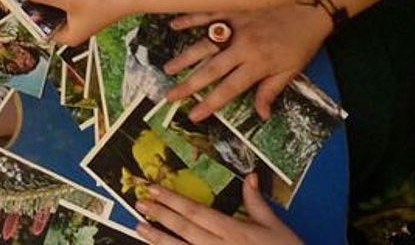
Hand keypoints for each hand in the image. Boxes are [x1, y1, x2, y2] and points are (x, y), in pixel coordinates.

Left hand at [21, 0, 132, 46]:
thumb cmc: (101, 2)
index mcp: (67, 37)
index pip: (41, 29)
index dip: (30, 16)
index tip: (17, 2)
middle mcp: (72, 30)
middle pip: (47, 17)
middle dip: (37, 4)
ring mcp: (77, 17)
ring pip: (55, 6)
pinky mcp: (82, 4)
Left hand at [135, 175, 301, 244]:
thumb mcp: (275, 227)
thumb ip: (256, 202)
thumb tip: (249, 176)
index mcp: (235, 231)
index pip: (197, 212)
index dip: (173, 200)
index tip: (153, 189)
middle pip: (184, 229)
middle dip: (160, 215)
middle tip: (139, 203)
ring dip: (158, 239)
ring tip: (139, 227)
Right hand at [163, 4, 331, 120]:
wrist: (312, 5)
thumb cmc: (303, 40)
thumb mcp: (292, 70)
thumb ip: (271, 90)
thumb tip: (261, 115)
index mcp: (257, 64)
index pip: (229, 89)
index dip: (210, 104)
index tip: (193, 115)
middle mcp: (242, 47)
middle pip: (211, 69)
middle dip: (189, 85)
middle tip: (169, 96)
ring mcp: (235, 26)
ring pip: (204, 44)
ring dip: (184, 57)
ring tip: (167, 69)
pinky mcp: (233, 9)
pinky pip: (207, 15)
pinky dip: (189, 20)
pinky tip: (173, 25)